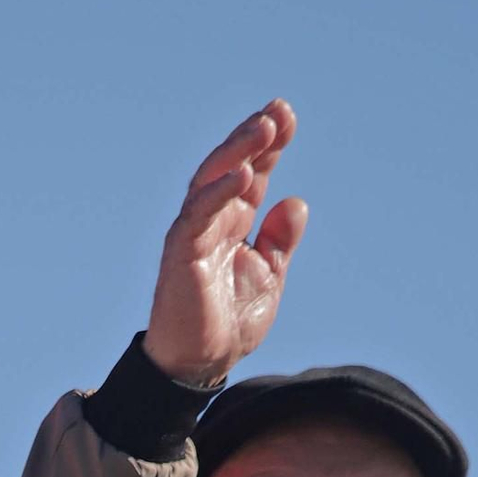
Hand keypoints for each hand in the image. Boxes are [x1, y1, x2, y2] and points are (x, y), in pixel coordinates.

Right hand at [144, 103, 307, 386]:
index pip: (252, 173)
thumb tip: (295, 201)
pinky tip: (243, 174)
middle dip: (253, 137)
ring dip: (237, 152)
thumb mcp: (268, 278)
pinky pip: (198, 215)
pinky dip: (219, 193)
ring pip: (211, 180)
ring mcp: (194, 234)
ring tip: (263, 128)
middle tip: (278, 111)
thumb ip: (279, 241)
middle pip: (230, 166)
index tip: (287, 117)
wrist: (199, 365)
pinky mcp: (182, 254)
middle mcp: (211, 221)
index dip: (269, 145)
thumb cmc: (227, 324)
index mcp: (233, 223)